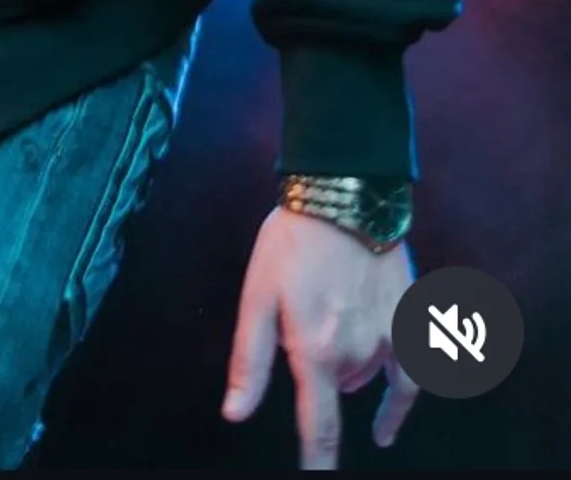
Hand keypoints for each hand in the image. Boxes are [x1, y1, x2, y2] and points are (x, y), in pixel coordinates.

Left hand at [223, 207, 418, 468]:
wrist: (343, 195)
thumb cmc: (290, 242)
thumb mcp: (255, 296)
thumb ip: (249, 360)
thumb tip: (235, 413)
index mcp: (314, 351)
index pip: (320, 427)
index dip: (318, 461)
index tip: (316, 478)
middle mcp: (357, 355)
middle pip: (334, 388)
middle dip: (316, 370)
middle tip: (300, 313)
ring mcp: (389, 340)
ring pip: (364, 377)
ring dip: (346, 368)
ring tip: (328, 317)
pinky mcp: (410, 323)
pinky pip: (411, 378)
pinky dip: (399, 402)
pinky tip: (388, 422)